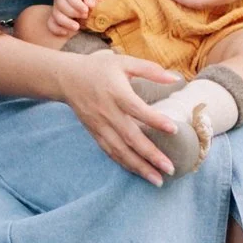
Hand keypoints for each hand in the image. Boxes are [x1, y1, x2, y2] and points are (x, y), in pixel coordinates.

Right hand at [50, 0, 95, 32]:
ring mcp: (55, 7)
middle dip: (74, 13)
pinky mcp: (54, 17)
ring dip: (66, 23)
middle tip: (85, 16)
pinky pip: (51, 24)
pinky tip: (66, 32)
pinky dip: (56, 29)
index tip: (86, 10)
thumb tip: (90, 6)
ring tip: (77, 27)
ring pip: (56, 16)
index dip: (77, 4)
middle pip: (61, 6)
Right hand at [60, 48, 183, 181]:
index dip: (155, 120)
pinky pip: (110, 152)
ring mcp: (100, 126)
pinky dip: (125, 164)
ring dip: (139, 167)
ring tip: (157, 180)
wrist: (66, 78)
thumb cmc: (99, 68)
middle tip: (170, 168)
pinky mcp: (95, 133)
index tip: (174, 130)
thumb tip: (176, 79)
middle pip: (130, 138)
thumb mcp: (124, 62)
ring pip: (120, 151)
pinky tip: (139, 172)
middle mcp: (107, 112)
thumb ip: (150, 70)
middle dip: (150, 155)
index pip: (137, 109)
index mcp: (116, 92)